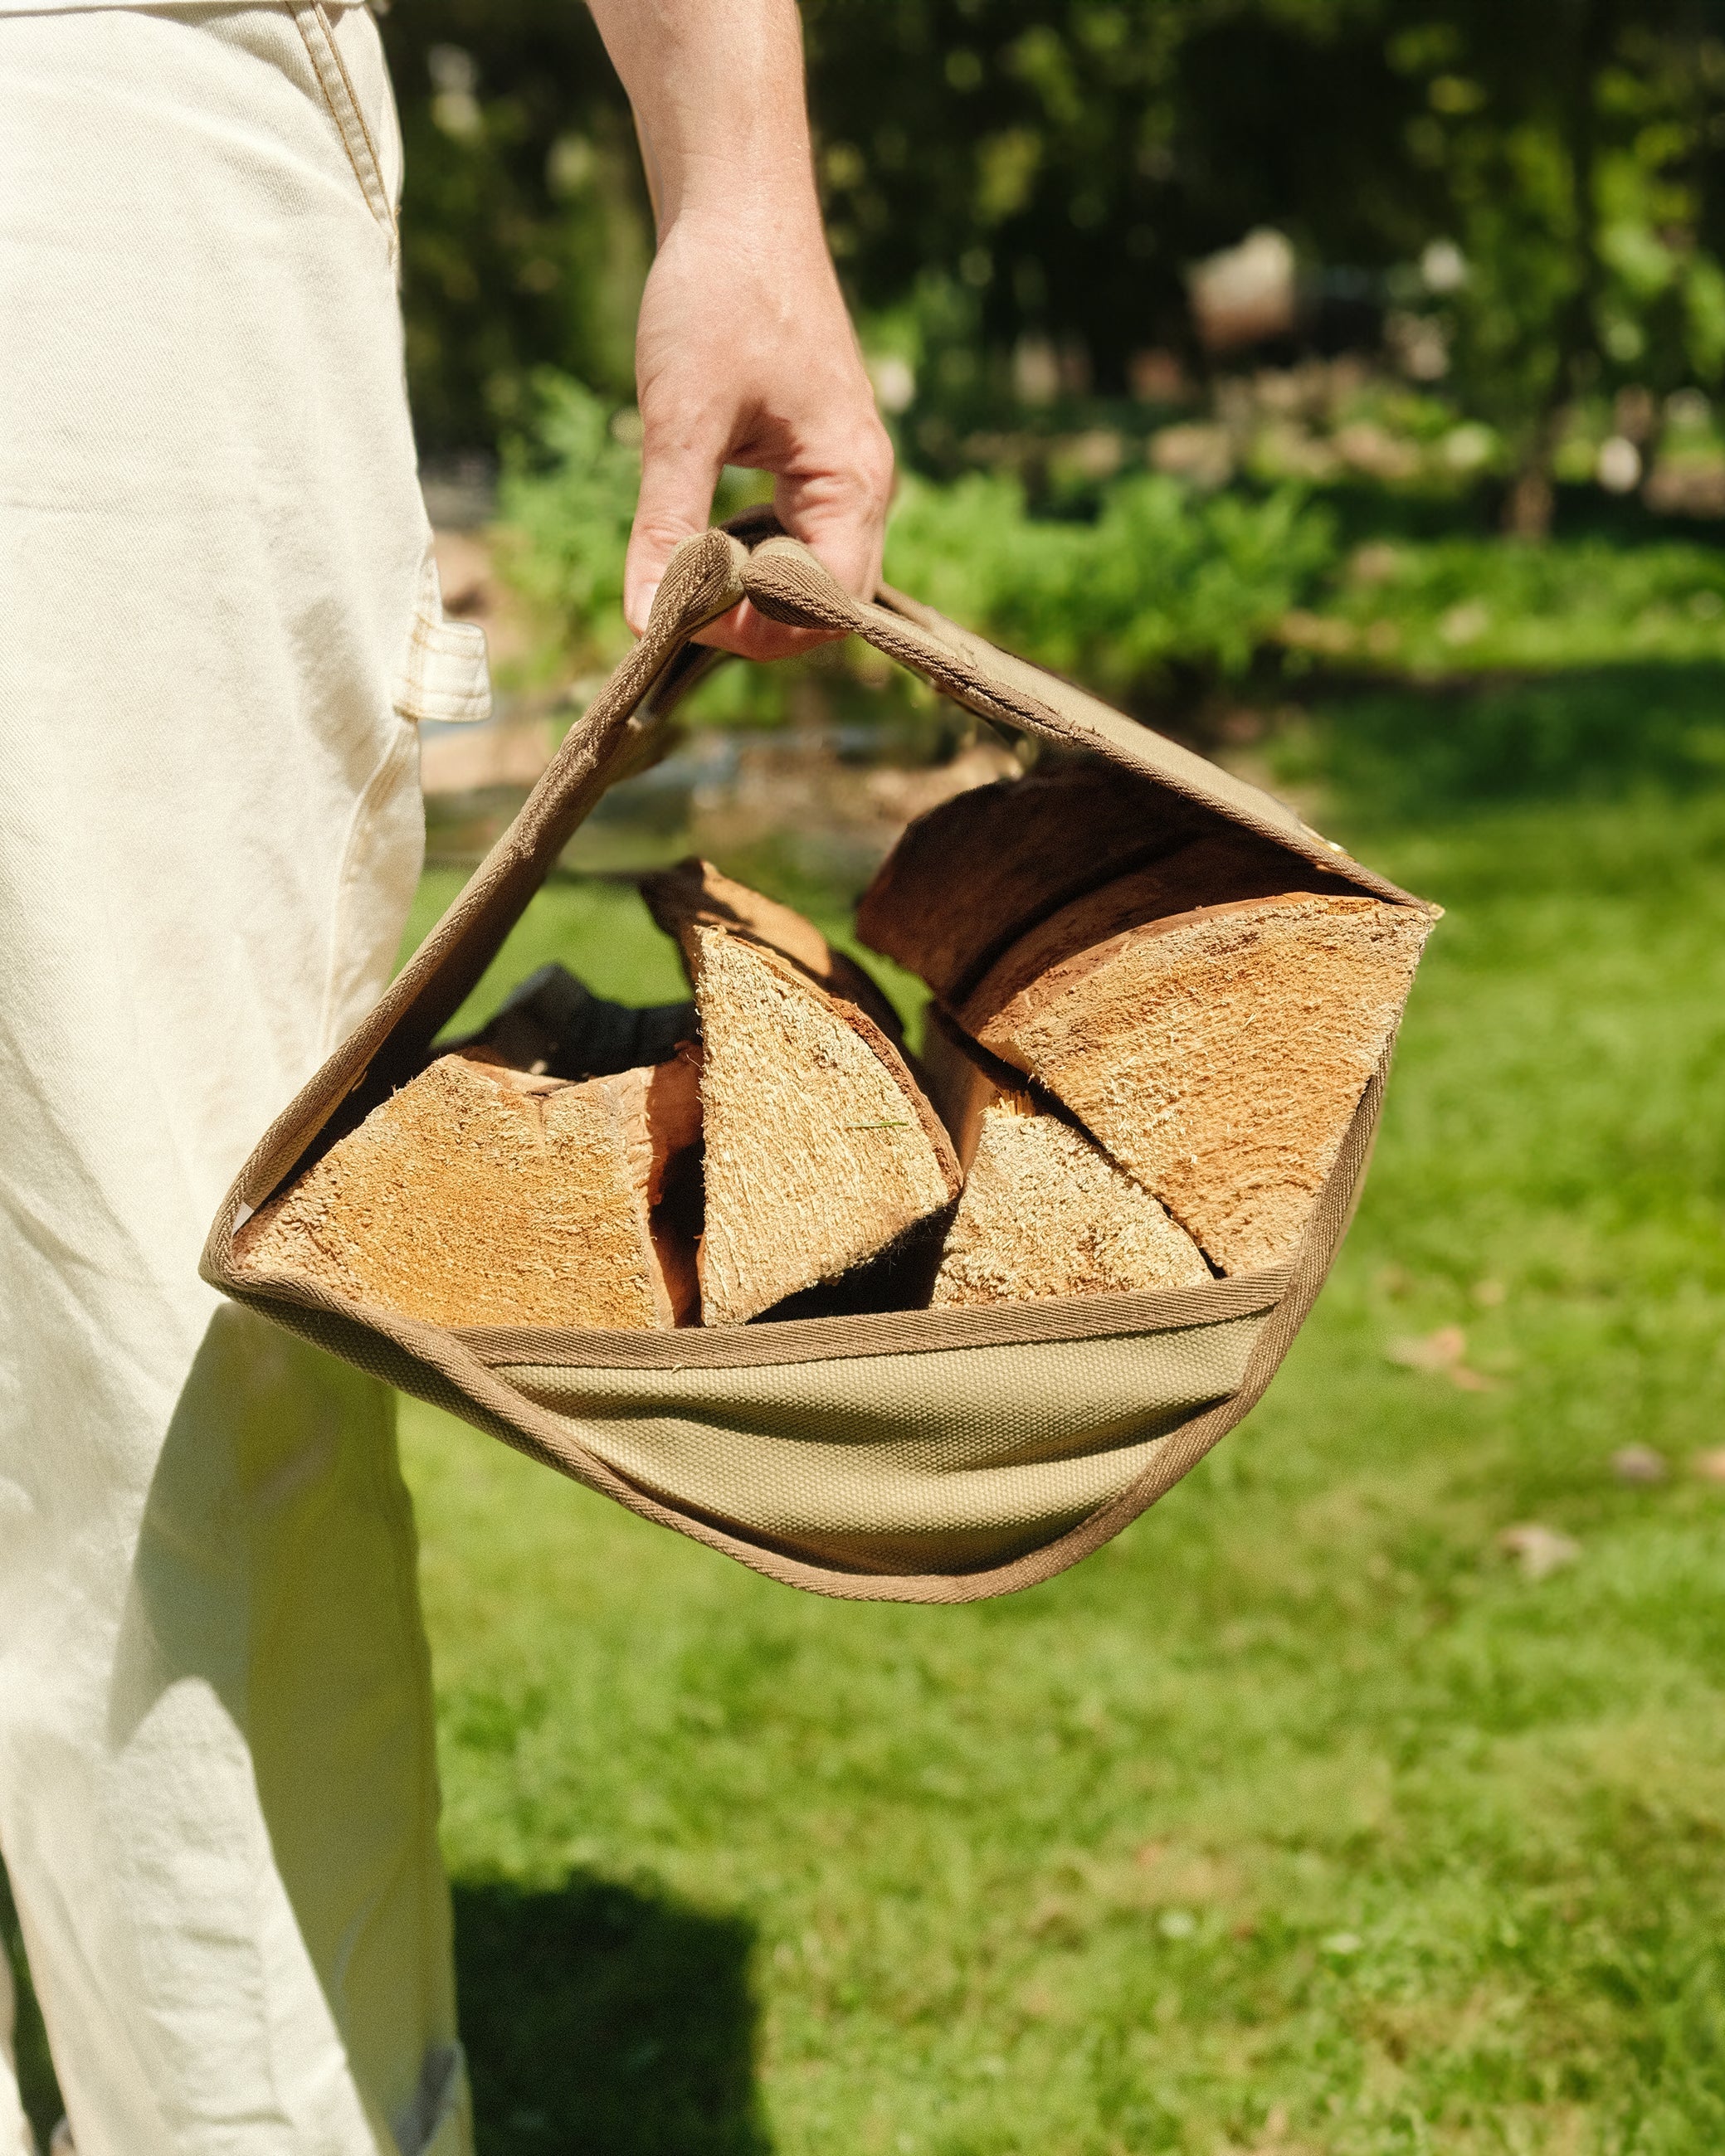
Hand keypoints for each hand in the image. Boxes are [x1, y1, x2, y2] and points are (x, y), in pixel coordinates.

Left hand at [627, 206, 893, 658]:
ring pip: (810, 579)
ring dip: (749, 592)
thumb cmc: (715, 296)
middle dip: (754, 622)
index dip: (760, 632)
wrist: (737, 205)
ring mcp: (845, 475)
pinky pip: (798, 541)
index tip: (683, 614)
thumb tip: (640, 621)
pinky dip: (750, 557)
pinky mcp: (818, 461)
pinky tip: (700, 538)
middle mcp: (864, 487)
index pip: (827, 609)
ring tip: (681, 569)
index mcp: (852, 481)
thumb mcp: (679, 418)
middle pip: (825, 608)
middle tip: (673, 602)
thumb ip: (666, 525)